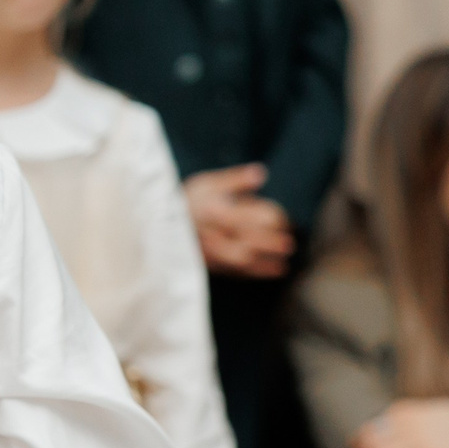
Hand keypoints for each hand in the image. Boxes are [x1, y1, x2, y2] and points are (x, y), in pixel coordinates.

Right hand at [185, 163, 295, 278]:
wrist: (158, 223)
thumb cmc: (189, 200)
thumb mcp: (208, 183)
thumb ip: (235, 180)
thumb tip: (261, 173)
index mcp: (214, 210)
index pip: (247, 216)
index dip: (269, 219)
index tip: (284, 220)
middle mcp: (211, 232)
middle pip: (246, 240)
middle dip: (270, 244)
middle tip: (290, 245)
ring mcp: (208, 251)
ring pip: (240, 260)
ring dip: (265, 264)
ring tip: (285, 265)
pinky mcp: (207, 264)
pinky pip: (233, 271)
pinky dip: (254, 273)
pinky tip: (273, 272)